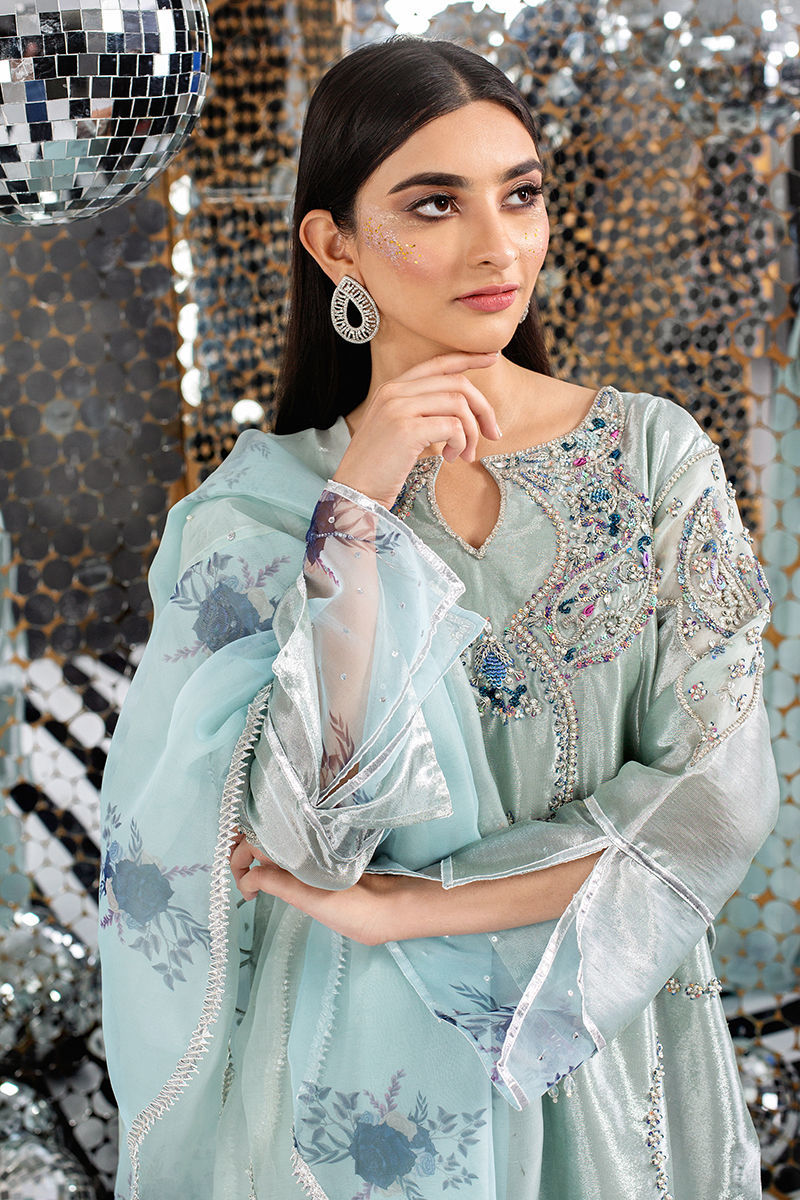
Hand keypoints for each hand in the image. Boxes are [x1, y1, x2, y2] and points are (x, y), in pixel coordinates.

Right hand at [229, 835, 397, 944]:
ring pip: (272, 844)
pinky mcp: (319, 863)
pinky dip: (271, 863)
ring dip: (254, 858)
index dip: (238, 858)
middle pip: (259, 837)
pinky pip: (287, 853)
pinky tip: (270, 881)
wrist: (391, 909)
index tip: (243, 885)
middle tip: (242, 882)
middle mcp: (303, 843)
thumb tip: (247, 876)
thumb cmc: (357, 907)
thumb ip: (276, 882)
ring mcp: (311, 852)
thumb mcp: (309, 898)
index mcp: (299, 847)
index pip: (253, 838)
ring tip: (251, 883)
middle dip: (241, 854)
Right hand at [332, 351, 502, 508]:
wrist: (356, 491)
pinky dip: (461, 443)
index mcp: (393, 388)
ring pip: (459, 404)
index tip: (493, 356)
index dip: (468, 358)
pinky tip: (450, 458)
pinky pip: (453, 426)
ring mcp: (399, 408)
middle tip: (492, 434)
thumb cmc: (380, 467)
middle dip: (483, 408)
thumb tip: (463, 409)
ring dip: (471, 432)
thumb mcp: (400, 429)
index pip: (437, 363)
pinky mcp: (407, 429)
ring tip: (463, 454)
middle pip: (456, 383)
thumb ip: (423, 412)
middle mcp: (394, 391)